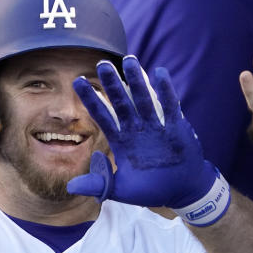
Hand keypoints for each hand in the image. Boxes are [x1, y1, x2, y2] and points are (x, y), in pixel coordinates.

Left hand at [68, 55, 223, 215]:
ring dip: (137, 81)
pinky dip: (166, 91)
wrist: (182, 191)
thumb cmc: (151, 189)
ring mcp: (155, 126)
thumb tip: (70, 186)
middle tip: (102, 64)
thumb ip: (99, 185)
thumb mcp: (120, 190)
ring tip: (130, 61)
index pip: (102, 115)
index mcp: (121, 140)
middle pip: (121, 102)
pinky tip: (159, 74)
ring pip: (144, 99)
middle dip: (112, 84)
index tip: (77, 82)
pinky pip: (170, 106)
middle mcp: (136, 129)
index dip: (91, 99)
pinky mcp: (175, 127)